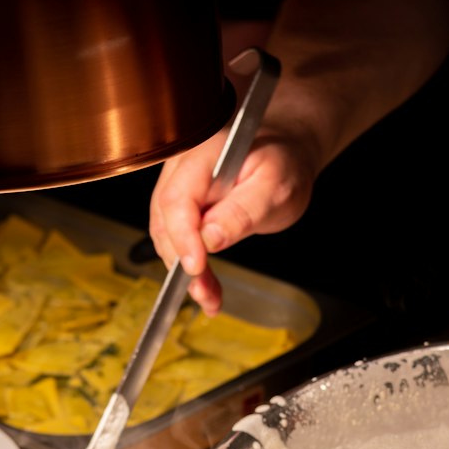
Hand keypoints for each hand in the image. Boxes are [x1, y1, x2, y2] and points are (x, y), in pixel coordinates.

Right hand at [148, 130, 318, 314]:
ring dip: (185, 270)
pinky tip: (205, 287)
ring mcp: (178, 185)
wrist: (283, 152)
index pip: (178, 199)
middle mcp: (182, 167)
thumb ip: (244, 211)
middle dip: (182, 262)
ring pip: (167, 234)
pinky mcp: (182, 204)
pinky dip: (191, 265)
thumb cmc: (282, 165)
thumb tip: (210, 239)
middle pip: (166, 220)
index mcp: (205, 153)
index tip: (196, 267)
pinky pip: (177, 237)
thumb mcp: (276, 188)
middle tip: (205, 293)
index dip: (183, 237)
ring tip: (209, 297)